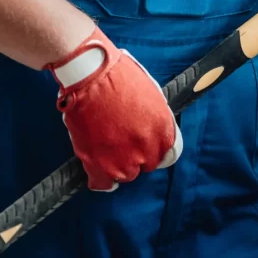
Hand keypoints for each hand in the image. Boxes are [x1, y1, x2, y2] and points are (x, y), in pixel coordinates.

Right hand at [44, 25, 182, 191]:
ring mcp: (123, 160)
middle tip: (121, 137)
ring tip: (105, 142)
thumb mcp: (150, 91)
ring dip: (117, 163)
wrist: (89, 74)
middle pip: (146, 164)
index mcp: (163, 129)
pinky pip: (103, 182)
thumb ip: (156, 116)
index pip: (168, 154)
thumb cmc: (117, 74)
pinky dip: (100, 177)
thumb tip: (154, 126)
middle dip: (136, 154)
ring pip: (125, 173)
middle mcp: (146, 149)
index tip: (146, 146)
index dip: (154, 148)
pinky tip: (97, 164)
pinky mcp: (98, 165)